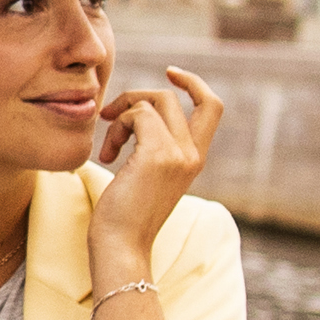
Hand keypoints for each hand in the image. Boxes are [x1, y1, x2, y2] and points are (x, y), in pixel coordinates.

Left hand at [92, 62, 223, 269]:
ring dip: (123, 114)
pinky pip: (139, 113)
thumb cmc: (124, 218)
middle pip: (179, 97)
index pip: (212, 106)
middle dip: (141, 95)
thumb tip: (134, 116)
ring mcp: (180, 154)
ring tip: (109, 147)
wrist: (121, 247)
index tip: (170, 73)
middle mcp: (193, 155)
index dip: (194, 83)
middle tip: (112, 114)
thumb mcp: (145, 177)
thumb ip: (152, 149)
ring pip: (156, 101)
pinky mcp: (159, 155)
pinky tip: (107, 155)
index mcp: (193, 160)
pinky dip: (118, 125)